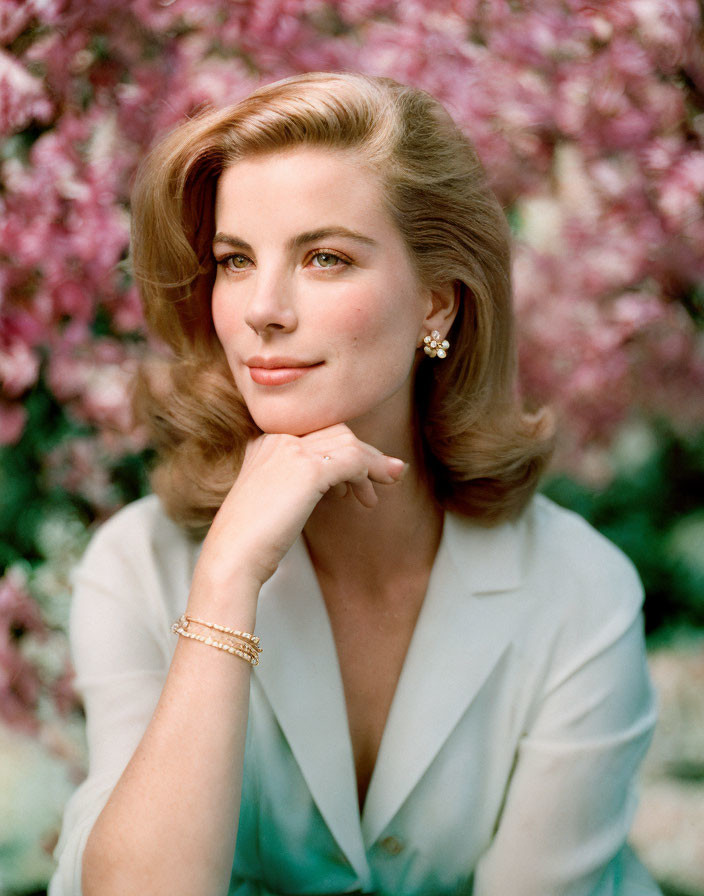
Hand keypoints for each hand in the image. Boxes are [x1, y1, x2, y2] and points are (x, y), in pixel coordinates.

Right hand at [192, 424, 406, 592]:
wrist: (233, 557)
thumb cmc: (252, 538)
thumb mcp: (274, 498)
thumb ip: (299, 481)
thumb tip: (342, 481)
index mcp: (265, 441)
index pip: (317, 430)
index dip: (343, 447)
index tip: (359, 472)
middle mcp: (277, 438)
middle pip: (335, 431)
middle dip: (365, 452)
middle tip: (385, 475)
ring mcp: (291, 449)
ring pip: (348, 443)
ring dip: (373, 464)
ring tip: (388, 484)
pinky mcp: (307, 469)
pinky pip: (352, 460)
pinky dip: (366, 475)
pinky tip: (367, 497)